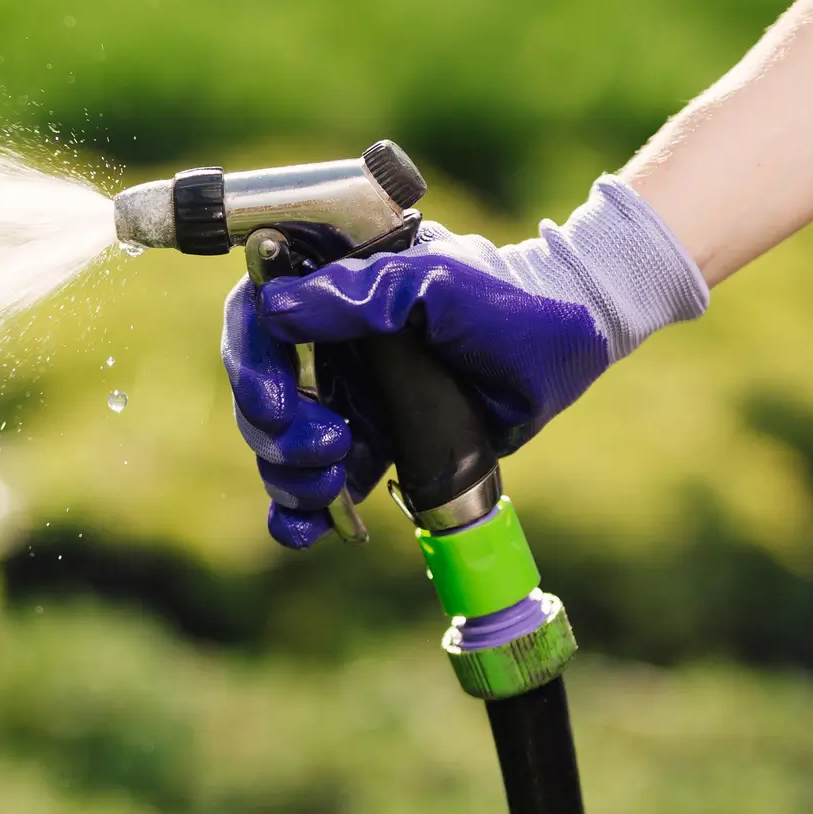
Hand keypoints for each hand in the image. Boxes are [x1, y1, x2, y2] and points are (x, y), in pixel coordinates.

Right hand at [222, 177, 707, 547]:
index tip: (277, 403)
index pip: (254, 313)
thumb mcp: (435, 284)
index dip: (251, 360)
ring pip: (277, 441)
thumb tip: (278, 309)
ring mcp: (343, 394)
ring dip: (287, 472)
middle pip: (259, 386)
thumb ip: (359, 292)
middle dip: (274, 429)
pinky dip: (296, 512)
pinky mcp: (367, 443)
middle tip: (329, 448)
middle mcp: (326, 342)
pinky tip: (305, 530)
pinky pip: (312, 483)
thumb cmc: (505, 303)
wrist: (561, 354)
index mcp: (332, 289)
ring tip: (335, 482)